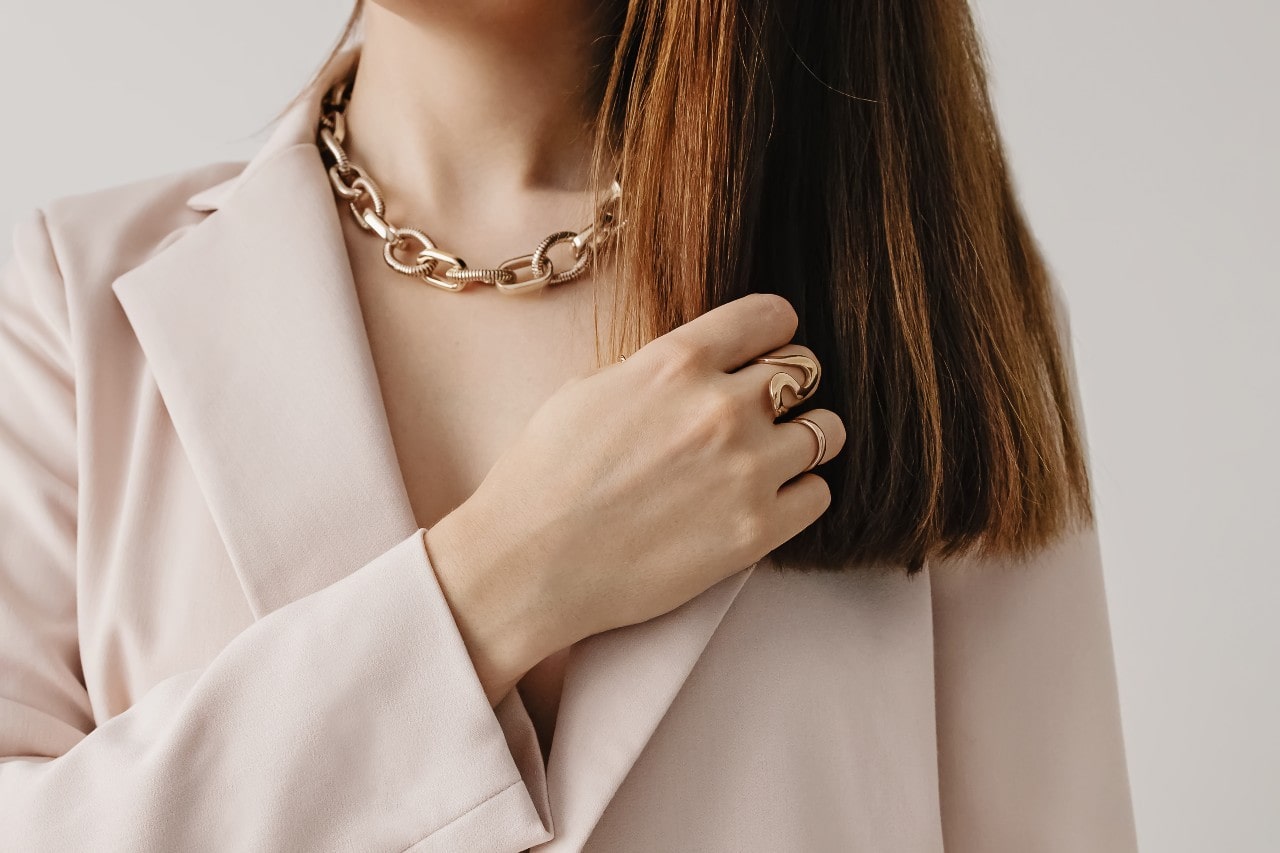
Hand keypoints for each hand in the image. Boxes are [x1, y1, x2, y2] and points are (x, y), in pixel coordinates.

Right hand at [427, 293, 846, 703]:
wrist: (527, 564)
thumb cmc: (543, 477)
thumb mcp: (592, 390)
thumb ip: (658, 371)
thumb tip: (698, 367)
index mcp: (677, 361)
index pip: (772, 315)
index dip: (771, 332)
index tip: (762, 352)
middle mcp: (721, 407)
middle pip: (804, 371)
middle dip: (786, 389)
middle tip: (759, 415)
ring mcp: (746, 469)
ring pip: (826, 431)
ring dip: (802, 441)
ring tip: (767, 461)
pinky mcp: (756, 530)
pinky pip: (819, 494)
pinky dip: (799, 495)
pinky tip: (764, 502)